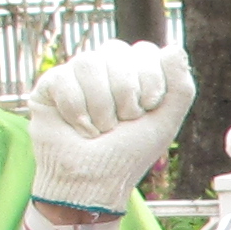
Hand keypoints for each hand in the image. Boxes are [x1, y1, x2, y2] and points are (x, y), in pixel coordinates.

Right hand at [28, 42, 193, 213]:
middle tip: (121, 123)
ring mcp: (76, 75)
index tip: (146, 111)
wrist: (93, 182)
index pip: (145, 50)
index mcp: (134, 73)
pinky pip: (63, 78)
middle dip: (124, 94)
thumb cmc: (129, 153)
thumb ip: (181, 86)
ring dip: (100, 106)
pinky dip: (75, 110)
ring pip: (88, 61)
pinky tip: (78, 128)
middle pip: (115, 50)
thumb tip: (173, 48)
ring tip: (99, 129)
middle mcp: (105, 68)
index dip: (149, 81)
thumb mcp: (165, 122)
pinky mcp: (49, 84)